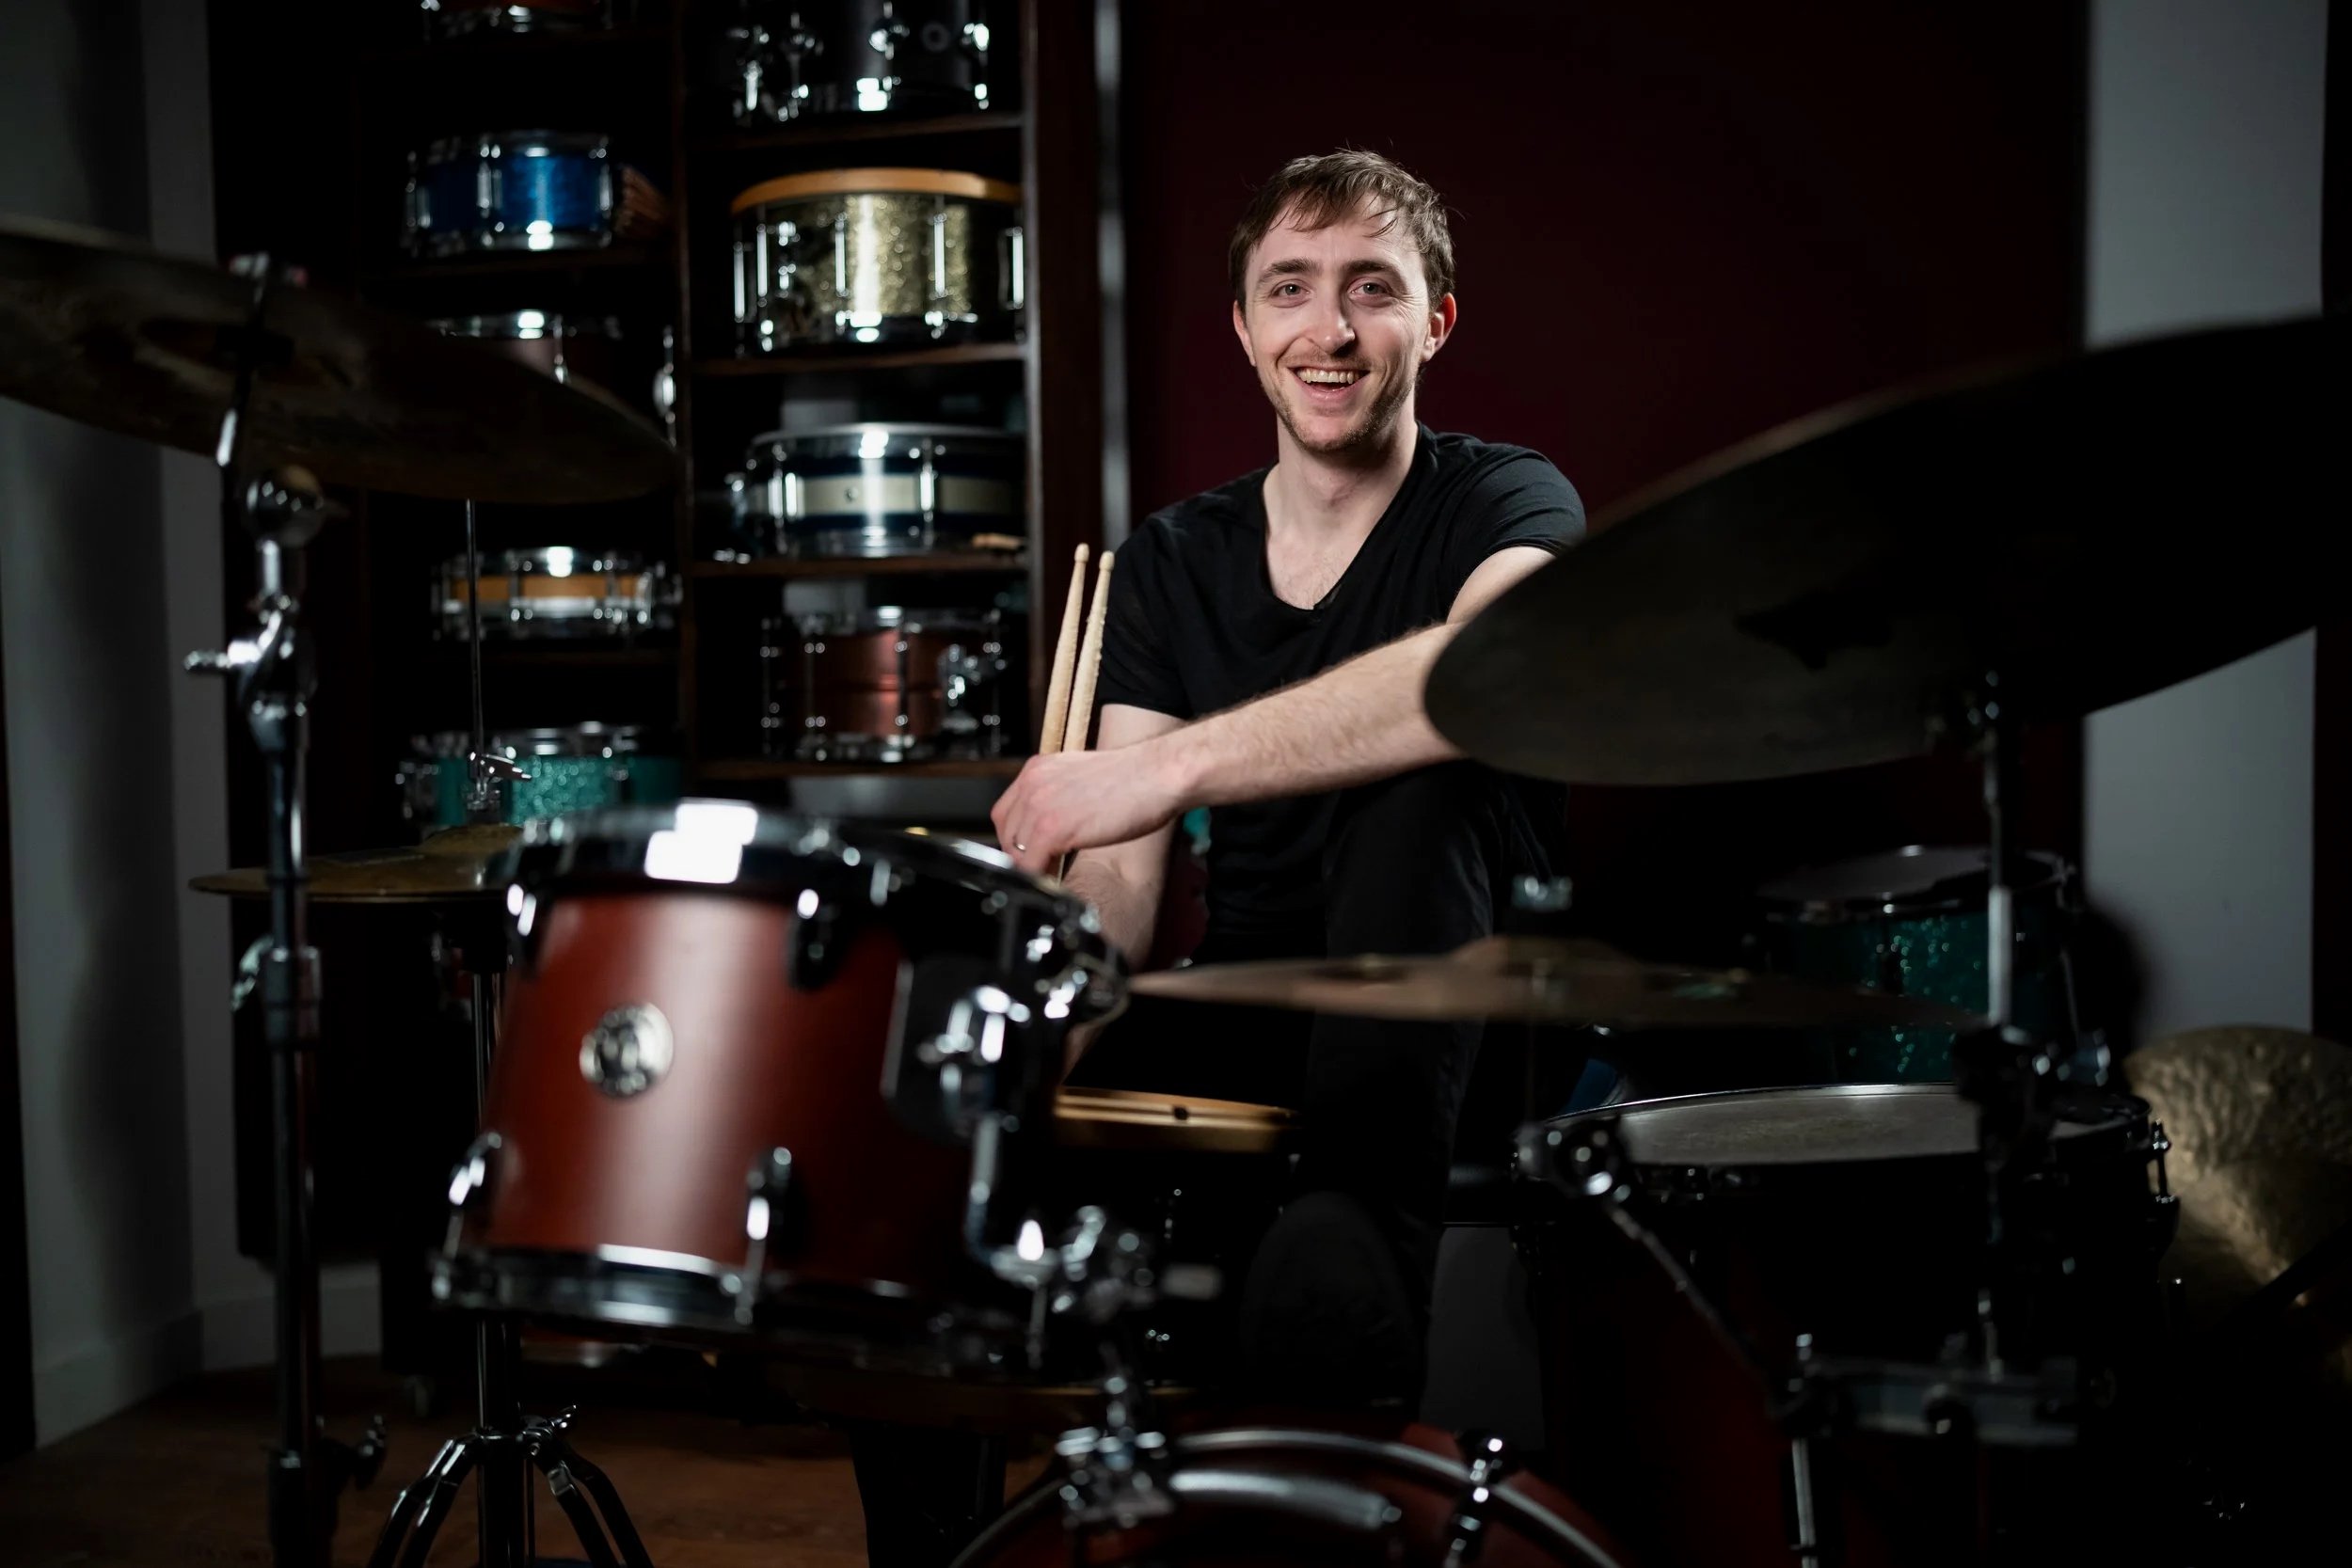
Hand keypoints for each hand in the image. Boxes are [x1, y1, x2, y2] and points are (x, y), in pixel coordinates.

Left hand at [991, 744, 1184, 875]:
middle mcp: (1033, 784)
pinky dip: (1039, 876)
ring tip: (1050, 873)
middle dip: (1019, 853)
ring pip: (1015, 850)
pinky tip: (1055, 877)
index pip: (1006, 811)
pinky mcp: (1053, 827)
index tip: (1028, 851)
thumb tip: (1054, 822)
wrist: (1158, 775)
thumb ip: (1059, 795)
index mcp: (1037, 769)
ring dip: (1030, 867)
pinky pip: (1029, 864)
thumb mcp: (1081, 777)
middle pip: (1006, 831)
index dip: (1015, 836)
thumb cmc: (1135, 778)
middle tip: (1039, 866)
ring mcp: (1040, 805)